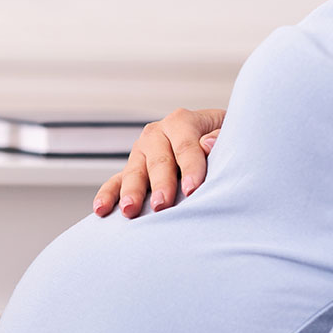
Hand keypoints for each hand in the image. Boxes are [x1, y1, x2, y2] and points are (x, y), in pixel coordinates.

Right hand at [92, 107, 225, 218]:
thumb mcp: (230, 131)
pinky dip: (108, 194)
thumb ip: (221, 136)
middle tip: (163, 205)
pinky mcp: (132, 169)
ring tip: (130, 210)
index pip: (187, 144)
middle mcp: (158, 134)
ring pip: (135, 171)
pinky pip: (115, 181)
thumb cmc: (226, 142)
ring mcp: (142, 152)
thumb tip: (208, 143)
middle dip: (161, 183)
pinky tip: (101, 210)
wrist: (214, 144)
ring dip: (132, 191)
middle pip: (158, 160)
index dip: (191, 166)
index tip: (194, 189)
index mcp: (183, 121)